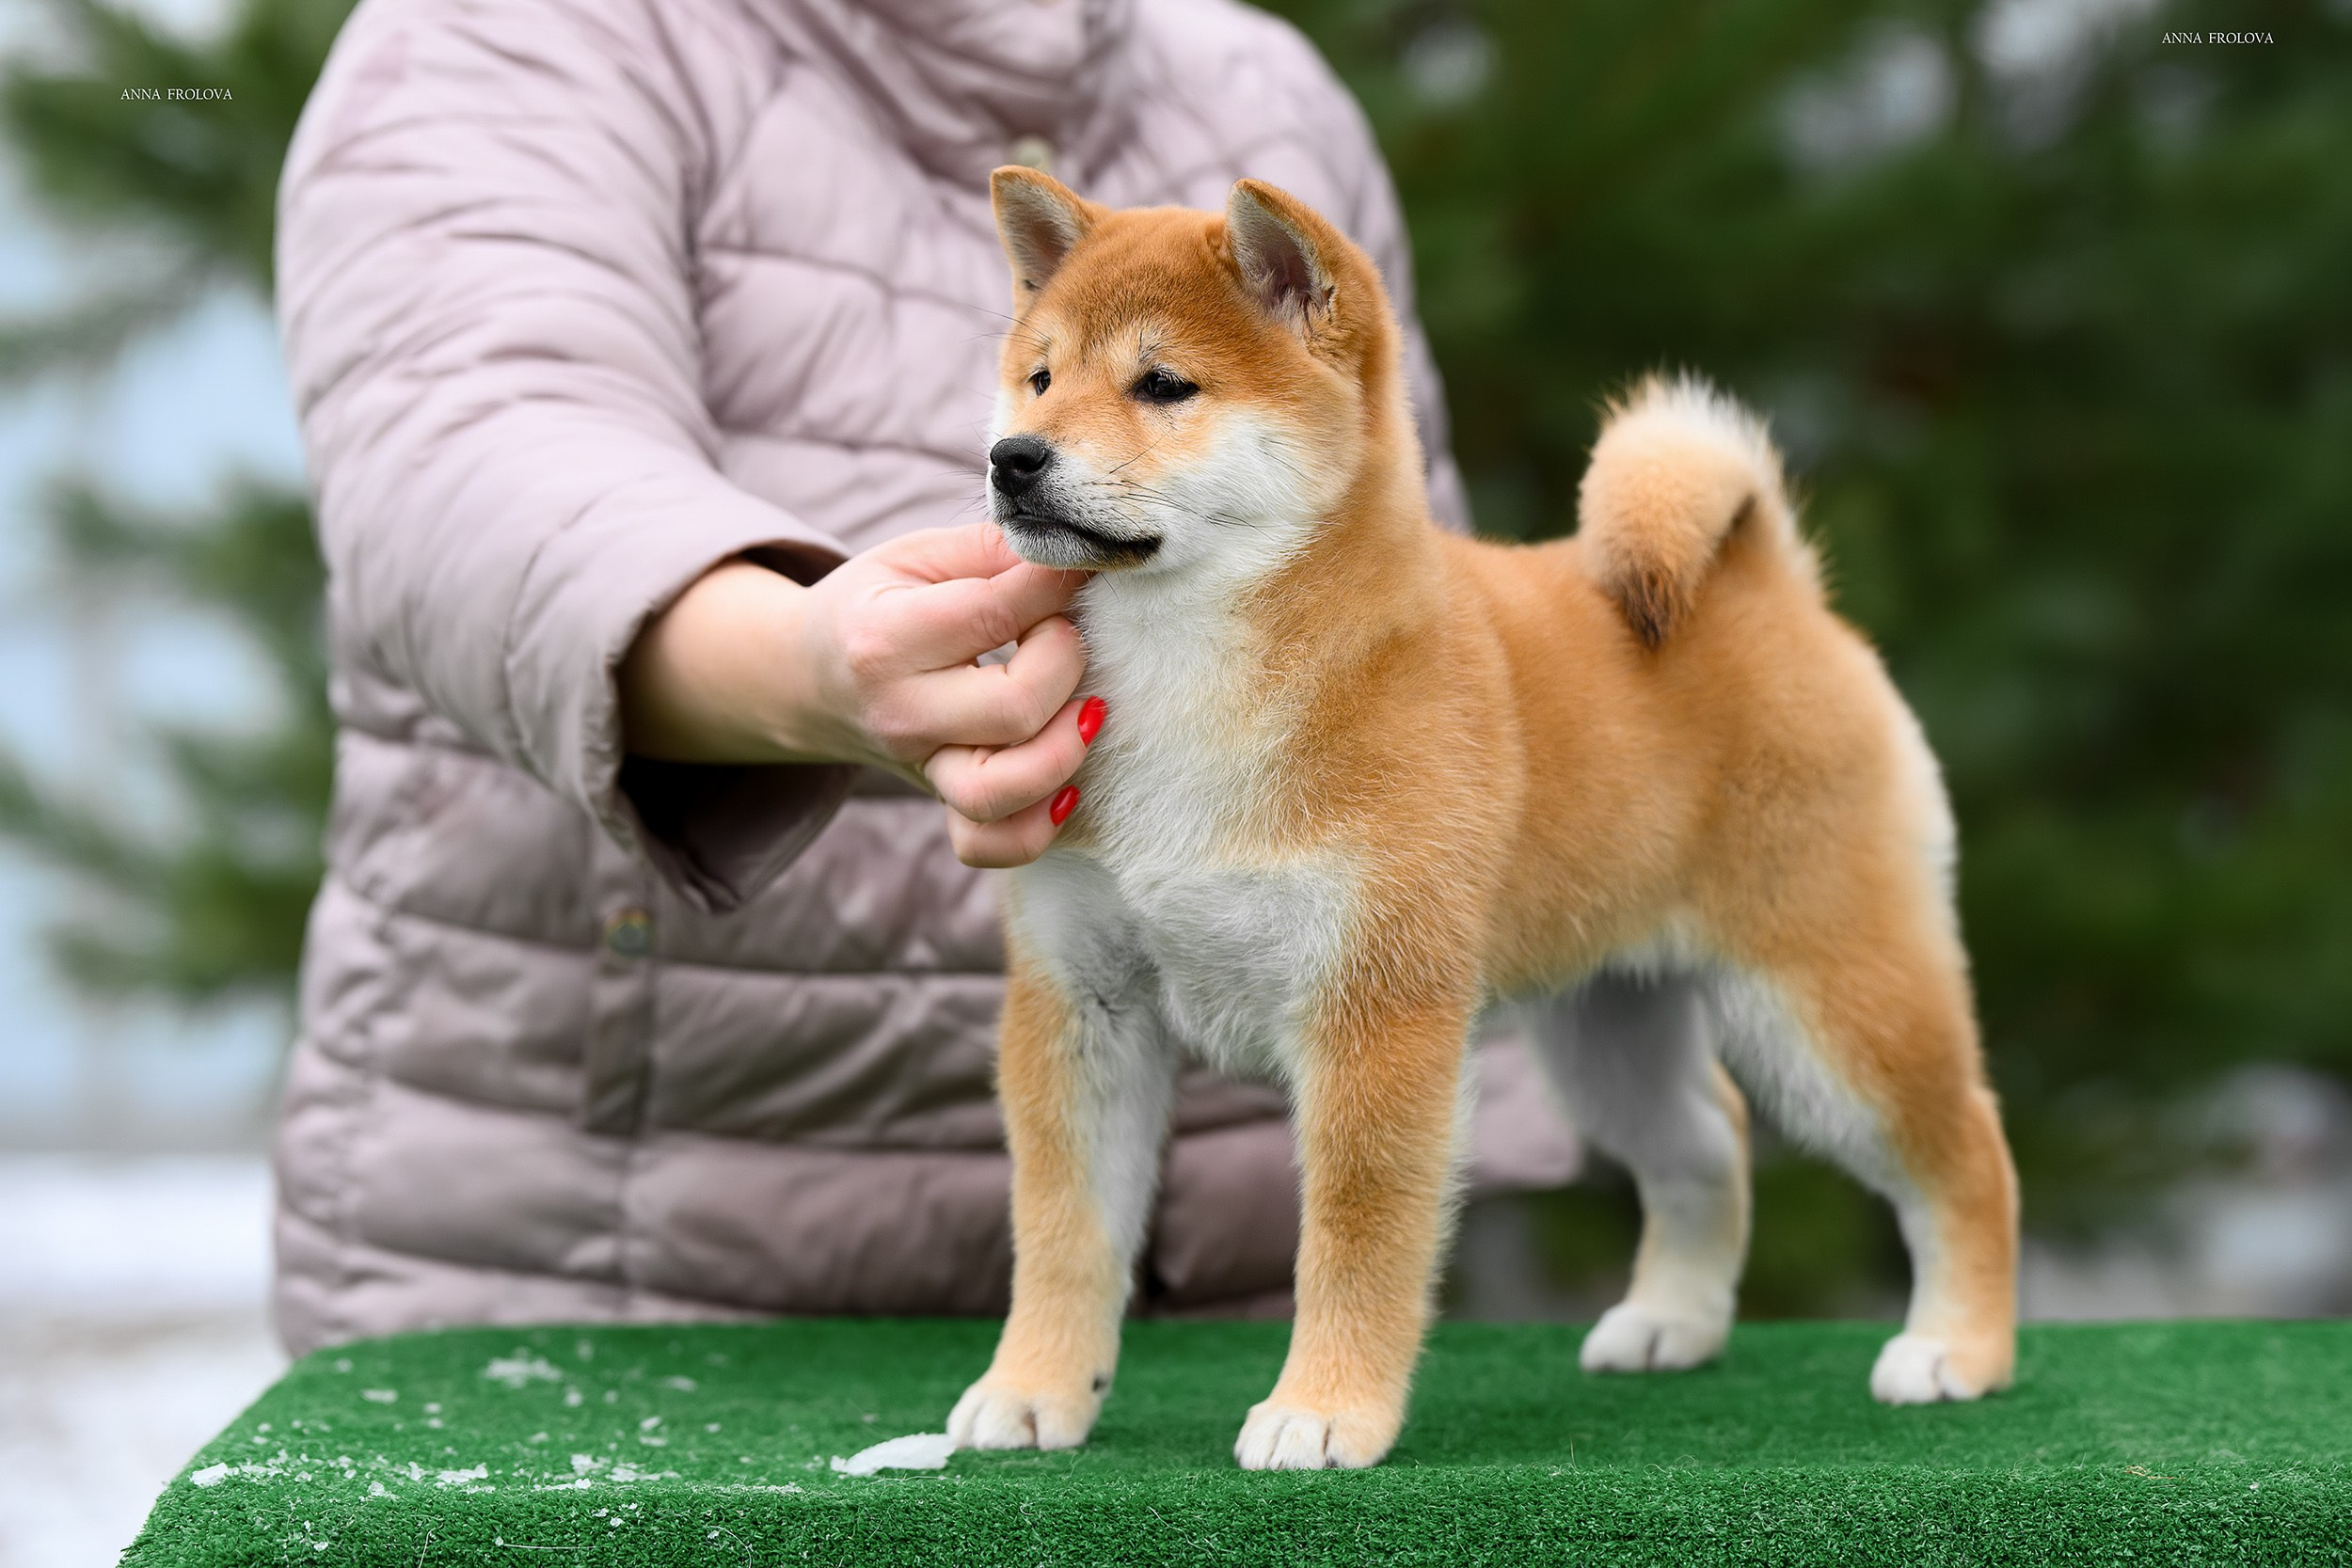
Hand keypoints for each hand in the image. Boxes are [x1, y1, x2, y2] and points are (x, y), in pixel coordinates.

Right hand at [619, 523, 1100, 866]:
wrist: (809, 678)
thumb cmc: (876, 606)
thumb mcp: (915, 557)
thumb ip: (991, 549)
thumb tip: (1073, 547)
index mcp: (886, 638)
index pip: (996, 612)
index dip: (1057, 582)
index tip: (1081, 563)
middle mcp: (901, 713)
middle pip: (1014, 709)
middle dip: (1066, 660)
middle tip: (1065, 631)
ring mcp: (921, 767)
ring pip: (1002, 793)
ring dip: (1064, 749)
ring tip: (1084, 706)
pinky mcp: (942, 802)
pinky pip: (991, 845)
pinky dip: (1037, 826)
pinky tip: (1066, 781)